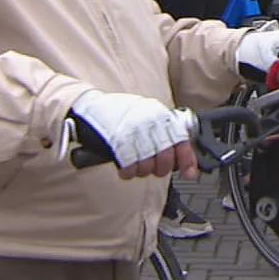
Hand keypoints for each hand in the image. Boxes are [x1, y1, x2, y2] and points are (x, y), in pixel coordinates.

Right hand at [69, 90, 197, 180]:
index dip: (187, 160)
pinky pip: (129, 166)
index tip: (189, 173)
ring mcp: (134, 132)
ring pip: (147, 165)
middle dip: (160, 169)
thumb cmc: (118, 111)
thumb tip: (178, 151)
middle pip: (165, 158)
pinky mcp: (118, 143)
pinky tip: (126, 170)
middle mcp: (149, 122)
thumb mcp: (146, 112)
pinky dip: (129, 173)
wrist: (89, 106)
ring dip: (142, 172)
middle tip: (153, 169)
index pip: (180, 140)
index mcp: (159, 113)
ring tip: (137, 168)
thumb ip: (163, 129)